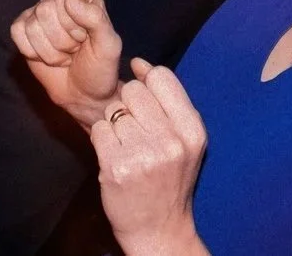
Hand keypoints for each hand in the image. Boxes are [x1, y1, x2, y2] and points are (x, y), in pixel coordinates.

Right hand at [12, 0, 124, 127]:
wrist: (84, 95)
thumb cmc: (99, 68)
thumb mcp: (109, 46)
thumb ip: (95, 19)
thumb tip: (69, 1)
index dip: (72, 18)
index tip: (84, 35)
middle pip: (45, 10)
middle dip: (62, 40)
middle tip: (75, 48)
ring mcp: (38, 14)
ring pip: (32, 26)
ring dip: (51, 51)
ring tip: (65, 55)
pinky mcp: (22, 29)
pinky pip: (17, 33)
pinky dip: (33, 53)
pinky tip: (49, 57)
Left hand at [91, 61, 209, 255]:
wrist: (160, 228)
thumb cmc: (169, 178)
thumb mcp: (185, 140)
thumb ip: (167, 100)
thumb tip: (139, 63)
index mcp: (192, 130)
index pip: (162, 77)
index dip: (146, 81)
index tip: (143, 98)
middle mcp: (171, 141)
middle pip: (133, 90)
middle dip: (129, 105)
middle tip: (136, 132)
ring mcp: (143, 155)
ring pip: (113, 109)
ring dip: (114, 125)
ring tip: (127, 147)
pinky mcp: (116, 167)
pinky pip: (98, 129)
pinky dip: (101, 140)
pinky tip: (114, 157)